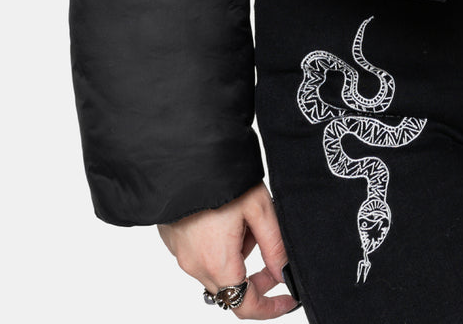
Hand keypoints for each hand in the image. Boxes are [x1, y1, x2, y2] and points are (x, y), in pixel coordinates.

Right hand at [156, 181, 297, 317]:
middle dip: (256, 277)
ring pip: (217, 270)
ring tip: (246, 220)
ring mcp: (180, 255)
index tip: (288, 300)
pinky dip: (219, 247)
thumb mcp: (260, 208)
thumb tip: (285, 273)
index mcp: (218, 262)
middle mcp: (195, 266)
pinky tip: (226, 217)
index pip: (245, 306)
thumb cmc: (221, 176)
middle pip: (232, 289)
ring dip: (237, 257)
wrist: (183, 155)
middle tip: (272, 254)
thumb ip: (275, 246)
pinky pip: (201, 256)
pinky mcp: (174, 241)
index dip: (270, 308)